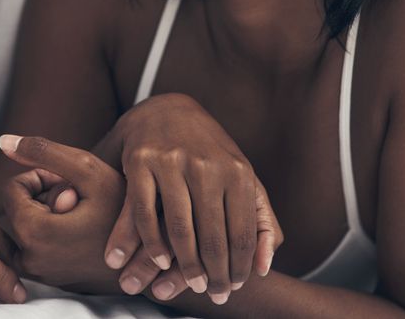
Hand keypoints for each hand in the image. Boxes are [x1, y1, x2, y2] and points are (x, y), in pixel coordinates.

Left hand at [0, 134, 130, 293]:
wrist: (154, 256)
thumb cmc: (125, 211)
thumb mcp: (88, 171)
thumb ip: (44, 152)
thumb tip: (3, 142)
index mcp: (33, 233)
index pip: (12, 188)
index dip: (40, 176)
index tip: (68, 181)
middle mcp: (30, 260)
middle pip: (20, 209)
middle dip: (46, 196)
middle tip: (81, 199)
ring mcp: (40, 273)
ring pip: (30, 226)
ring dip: (51, 213)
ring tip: (85, 215)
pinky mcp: (52, 279)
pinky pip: (40, 244)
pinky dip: (56, 232)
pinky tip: (84, 231)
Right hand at [104, 93, 283, 305]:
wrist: (166, 111)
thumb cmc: (210, 154)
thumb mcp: (243, 178)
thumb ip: (260, 222)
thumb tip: (263, 268)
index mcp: (238, 171)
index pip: (242, 234)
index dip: (240, 268)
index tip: (234, 287)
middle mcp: (207, 165)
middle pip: (212, 237)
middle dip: (214, 274)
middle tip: (213, 293)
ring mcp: (172, 162)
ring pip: (179, 228)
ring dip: (183, 265)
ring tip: (188, 284)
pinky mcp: (140, 161)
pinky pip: (143, 212)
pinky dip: (149, 242)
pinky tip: (157, 260)